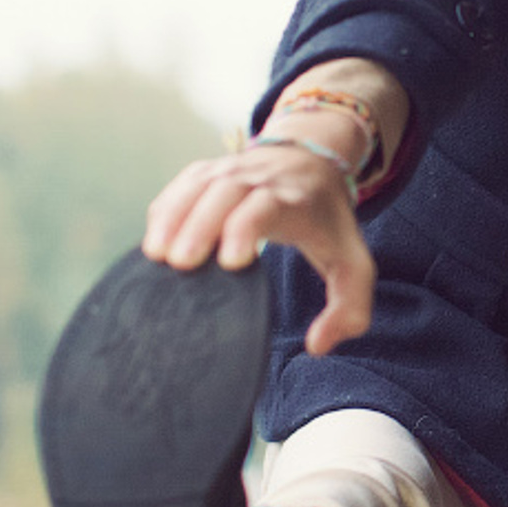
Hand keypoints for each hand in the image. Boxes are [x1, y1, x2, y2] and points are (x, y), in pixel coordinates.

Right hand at [143, 142, 375, 355]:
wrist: (311, 160)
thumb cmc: (326, 221)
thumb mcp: (352, 263)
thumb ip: (349, 309)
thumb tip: (318, 346)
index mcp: (295, 201)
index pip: (268, 206)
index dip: (246, 228)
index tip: (231, 262)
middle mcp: (260, 179)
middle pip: (225, 193)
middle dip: (201, 226)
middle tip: (181, 264)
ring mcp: (230, 171)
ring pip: (197, 186)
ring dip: (174, 217)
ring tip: (156, 256)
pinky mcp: (207, 171)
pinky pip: (181, 186)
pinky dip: (166, 210)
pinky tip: (155, 240)